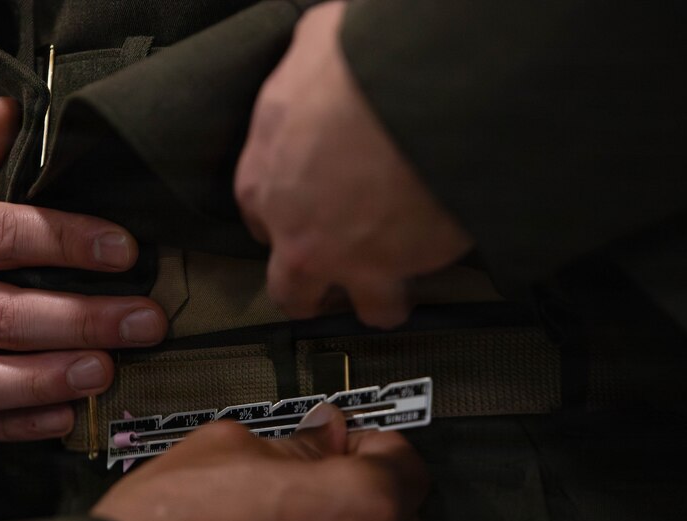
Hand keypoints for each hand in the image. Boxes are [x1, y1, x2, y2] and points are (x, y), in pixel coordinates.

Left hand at [235, 1, 473, 328]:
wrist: (419, 90)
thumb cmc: (362, 64)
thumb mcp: (314, 49)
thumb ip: (308, 76)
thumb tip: (323, 63)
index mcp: (264, 178)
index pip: (259, 219)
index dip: (283, 220)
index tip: (302, 218)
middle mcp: (293, 231)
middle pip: (289, 287)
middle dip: (308, 288)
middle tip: (332, 279)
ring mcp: (342, 259)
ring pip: (348, 307)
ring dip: (367, 301)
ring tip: (386, 293)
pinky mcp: (393, 271)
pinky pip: (400, 297)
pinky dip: (415, 290)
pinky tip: (428, 271)